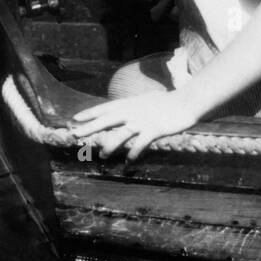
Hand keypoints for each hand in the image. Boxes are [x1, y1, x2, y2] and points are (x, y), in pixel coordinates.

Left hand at [69, 90, 197, 160]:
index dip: (90, 113)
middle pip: (107, 120)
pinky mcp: (153, 130)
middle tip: (74, 134)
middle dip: (90, 127)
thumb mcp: (145, 99)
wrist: (185, 102)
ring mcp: (142, 121)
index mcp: (130, 103)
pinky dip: (134, 152)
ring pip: (121, 134)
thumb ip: (132, 105)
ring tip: (102, 155)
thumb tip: (122, 110)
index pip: (105, 108)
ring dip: (110, 145)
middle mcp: (133, 111)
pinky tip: (129, 161)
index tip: (75, 119)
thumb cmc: (166, 101)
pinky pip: (140, 143)